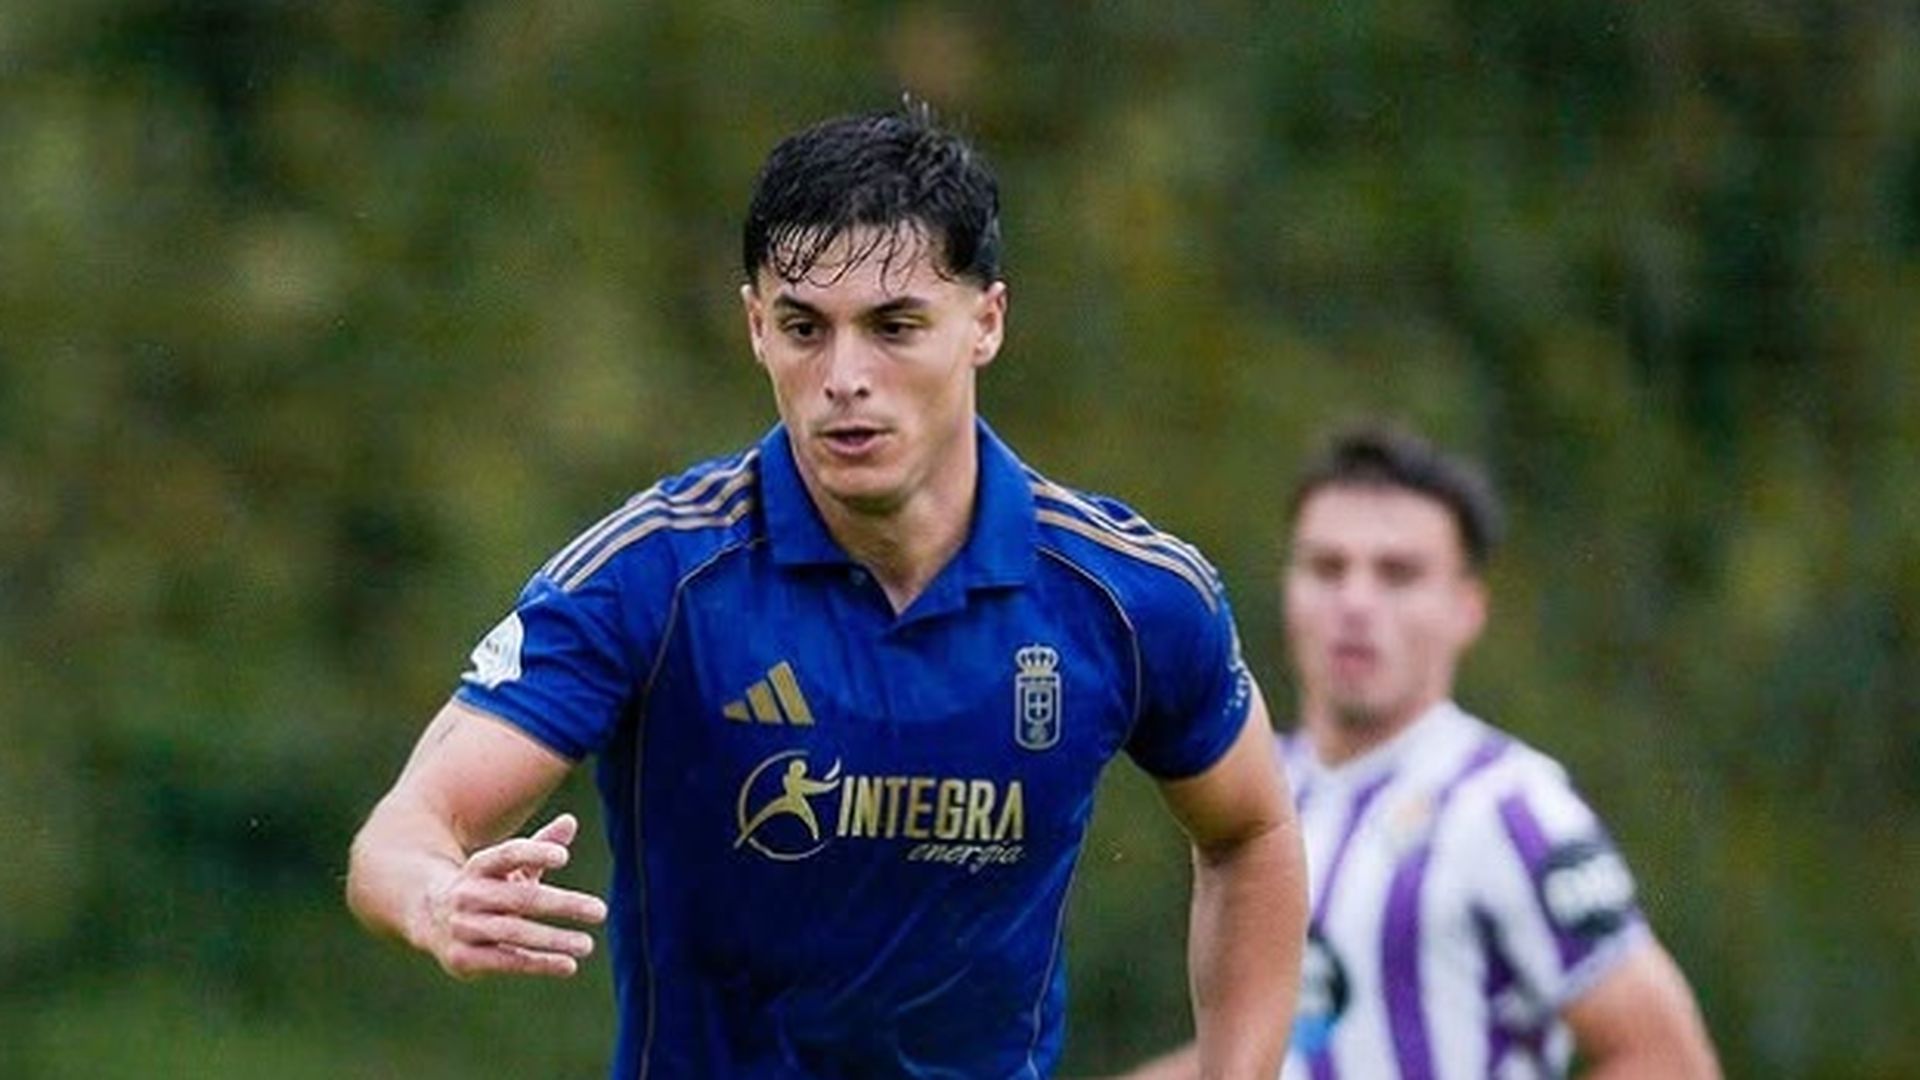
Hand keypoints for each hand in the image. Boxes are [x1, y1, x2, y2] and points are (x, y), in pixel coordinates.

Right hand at [419, 812, 608, 979]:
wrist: (427, 915)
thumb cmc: (485, 886)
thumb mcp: (507, 866)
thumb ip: (539, 847)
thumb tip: (570, 822)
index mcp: (479, 866)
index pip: (507, 854)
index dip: (534, 852)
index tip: (563, 857)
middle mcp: (468, 895)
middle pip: (520, 898)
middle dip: (562, 904)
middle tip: (600, 911)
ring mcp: (462, 927)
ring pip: (514, 932)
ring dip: (553, 939)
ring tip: (587, 944)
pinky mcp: (461, 958)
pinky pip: (505, 960)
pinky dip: (538, 963)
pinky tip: (569, 966)